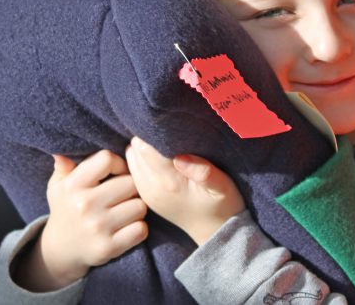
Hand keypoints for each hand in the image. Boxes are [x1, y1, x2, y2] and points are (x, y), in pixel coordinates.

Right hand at [15, 150, 147, 291]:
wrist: (60, 250)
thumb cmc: (66, 209)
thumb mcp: (58, 186)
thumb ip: (63, 166)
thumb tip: (60, 153)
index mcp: (73, 186)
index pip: (107, 159)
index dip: (119, 163)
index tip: (118, 173)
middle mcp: (84, 205)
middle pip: (130, 183)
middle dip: (132, 187)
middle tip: (125, 194)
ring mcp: (97, 227)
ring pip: (140, 206)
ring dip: (137, 208)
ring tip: (126, 210)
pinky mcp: (108, 247)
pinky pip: (141, 230)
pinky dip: (139, 228)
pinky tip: (128, 227)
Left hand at [126, 137, 244, 244]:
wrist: (216, 233)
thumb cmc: (223, 205)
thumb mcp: (222, 187)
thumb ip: (203, 171)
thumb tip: (180, 156)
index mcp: (169, 183)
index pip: (146, 147)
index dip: (153, 131)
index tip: (166, 122)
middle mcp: (152, 188)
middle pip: (135, 150)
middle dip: (146, 137)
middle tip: (164, 130)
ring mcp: (146, 193)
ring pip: (131, 157)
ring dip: (142, 148)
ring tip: (161, 142)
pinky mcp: (145, 195)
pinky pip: (133, 169)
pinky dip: (140, 159)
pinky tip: (156, 156)